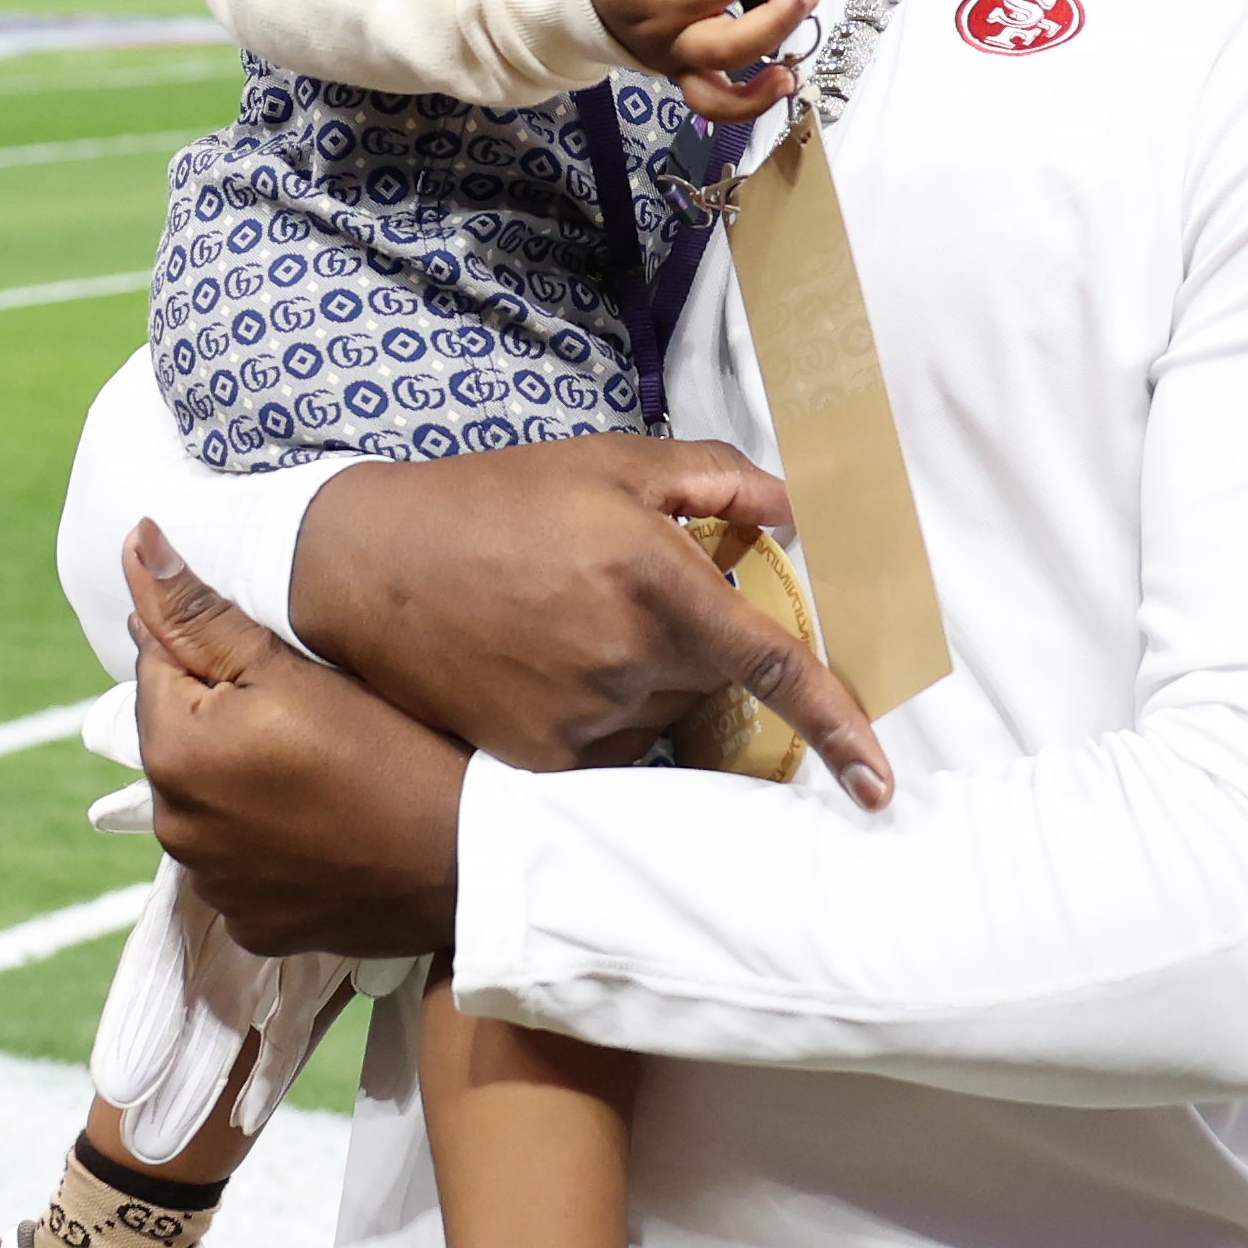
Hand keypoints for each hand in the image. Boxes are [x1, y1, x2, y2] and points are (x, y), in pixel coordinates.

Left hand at [124, 527, 464, 958]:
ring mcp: (214, 887)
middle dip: (223, 717)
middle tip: (313, 715)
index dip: (218, 647)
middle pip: (179, 738)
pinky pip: (242, 866)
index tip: (284, 662)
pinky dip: (269, 844)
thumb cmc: (391, 747)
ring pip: (210, 803)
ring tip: (322, 771)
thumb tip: (134, 540)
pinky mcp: (254, 927)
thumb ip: (199, 609)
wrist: (470, 861)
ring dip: (242, 782)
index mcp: (172, 753)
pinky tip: (325, 826)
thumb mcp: (293, 666)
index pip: (157, 663)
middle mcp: (175, 830)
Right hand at [291, 438, 892, 803]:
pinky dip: (600, 710)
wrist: (368, 566)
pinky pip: (611, 747)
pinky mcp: (542, 760)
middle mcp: (626, 661)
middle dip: (694, 644)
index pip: (775, 666)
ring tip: (566, 623)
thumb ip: (718, 479)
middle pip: (714, 681)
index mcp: (655, 580)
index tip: (880, 785)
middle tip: (619, 591)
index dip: (838, 728)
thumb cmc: (496, 501)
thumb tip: (797, 514)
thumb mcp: (611, 462)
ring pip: (663, 716)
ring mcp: (582, 720)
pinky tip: (543, 662)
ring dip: (645, 677)